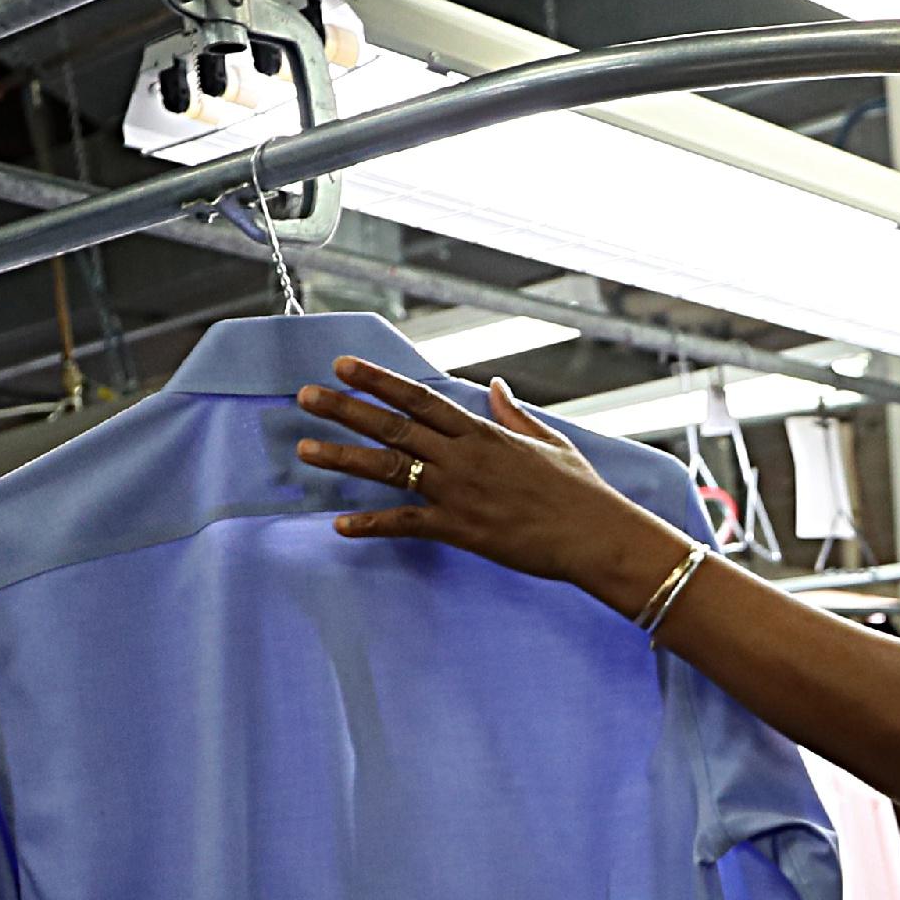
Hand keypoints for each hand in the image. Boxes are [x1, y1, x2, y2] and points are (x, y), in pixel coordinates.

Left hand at [294, 359, 691, 614]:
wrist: (596, 535)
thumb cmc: (579, 491)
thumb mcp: (549, 442)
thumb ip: (514, 414)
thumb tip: (496, 385)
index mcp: (483, 432)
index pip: (419, 398)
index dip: (378, 379)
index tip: (343, 363)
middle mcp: (463, 457)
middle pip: (393, 426)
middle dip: (346, 409)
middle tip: (305, 396)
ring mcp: (458, 493)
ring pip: (389, 469)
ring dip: (343, 458)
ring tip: (304, 450)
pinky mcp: (461, 530)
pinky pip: (406, 524)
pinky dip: (372, 524)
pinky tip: (339, 525)